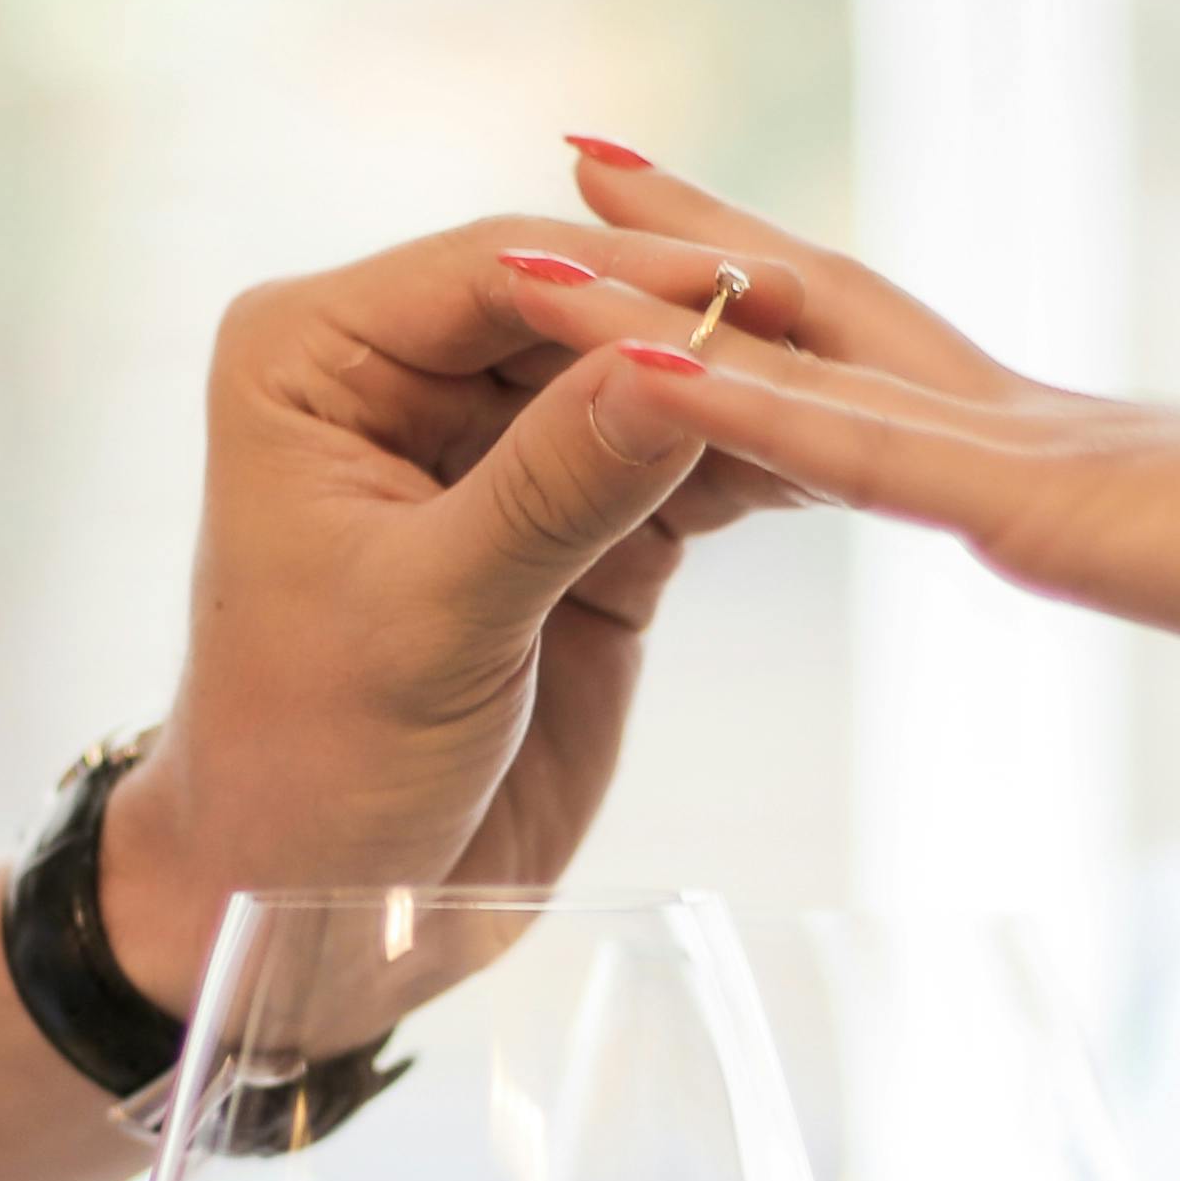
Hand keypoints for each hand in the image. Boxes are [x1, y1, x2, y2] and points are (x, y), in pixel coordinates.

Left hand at [99, 213, 808, 1002]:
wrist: (327, 908)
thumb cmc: (312, 763)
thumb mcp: (430, 618)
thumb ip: (553, 487)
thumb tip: (676, 362)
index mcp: (317, 357)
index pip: (492, 272)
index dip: (622, 276)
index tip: (748, 287)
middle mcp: (405, 377)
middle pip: (583, 308)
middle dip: (698, 322)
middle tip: (833, 326)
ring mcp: (500, 449)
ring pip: (644, 380)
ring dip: (742, 388)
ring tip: (866, 382)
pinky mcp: (581, 527)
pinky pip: (681, 466)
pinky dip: (753, 460)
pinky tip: (843, 447)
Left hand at [554, 149, 1179, 712]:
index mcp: (1068, 453)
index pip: (890, 354)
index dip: (783, 291)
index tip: (684, 232)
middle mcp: (1023, 421)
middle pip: (816, 304)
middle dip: (687, 237)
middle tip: (574, 153)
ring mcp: (1018, 449)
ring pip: (793, 358)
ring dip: (647, 304)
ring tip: (521, 230)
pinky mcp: (1030, 505)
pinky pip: (841, 453)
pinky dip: (728, 409)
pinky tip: (624, 367)